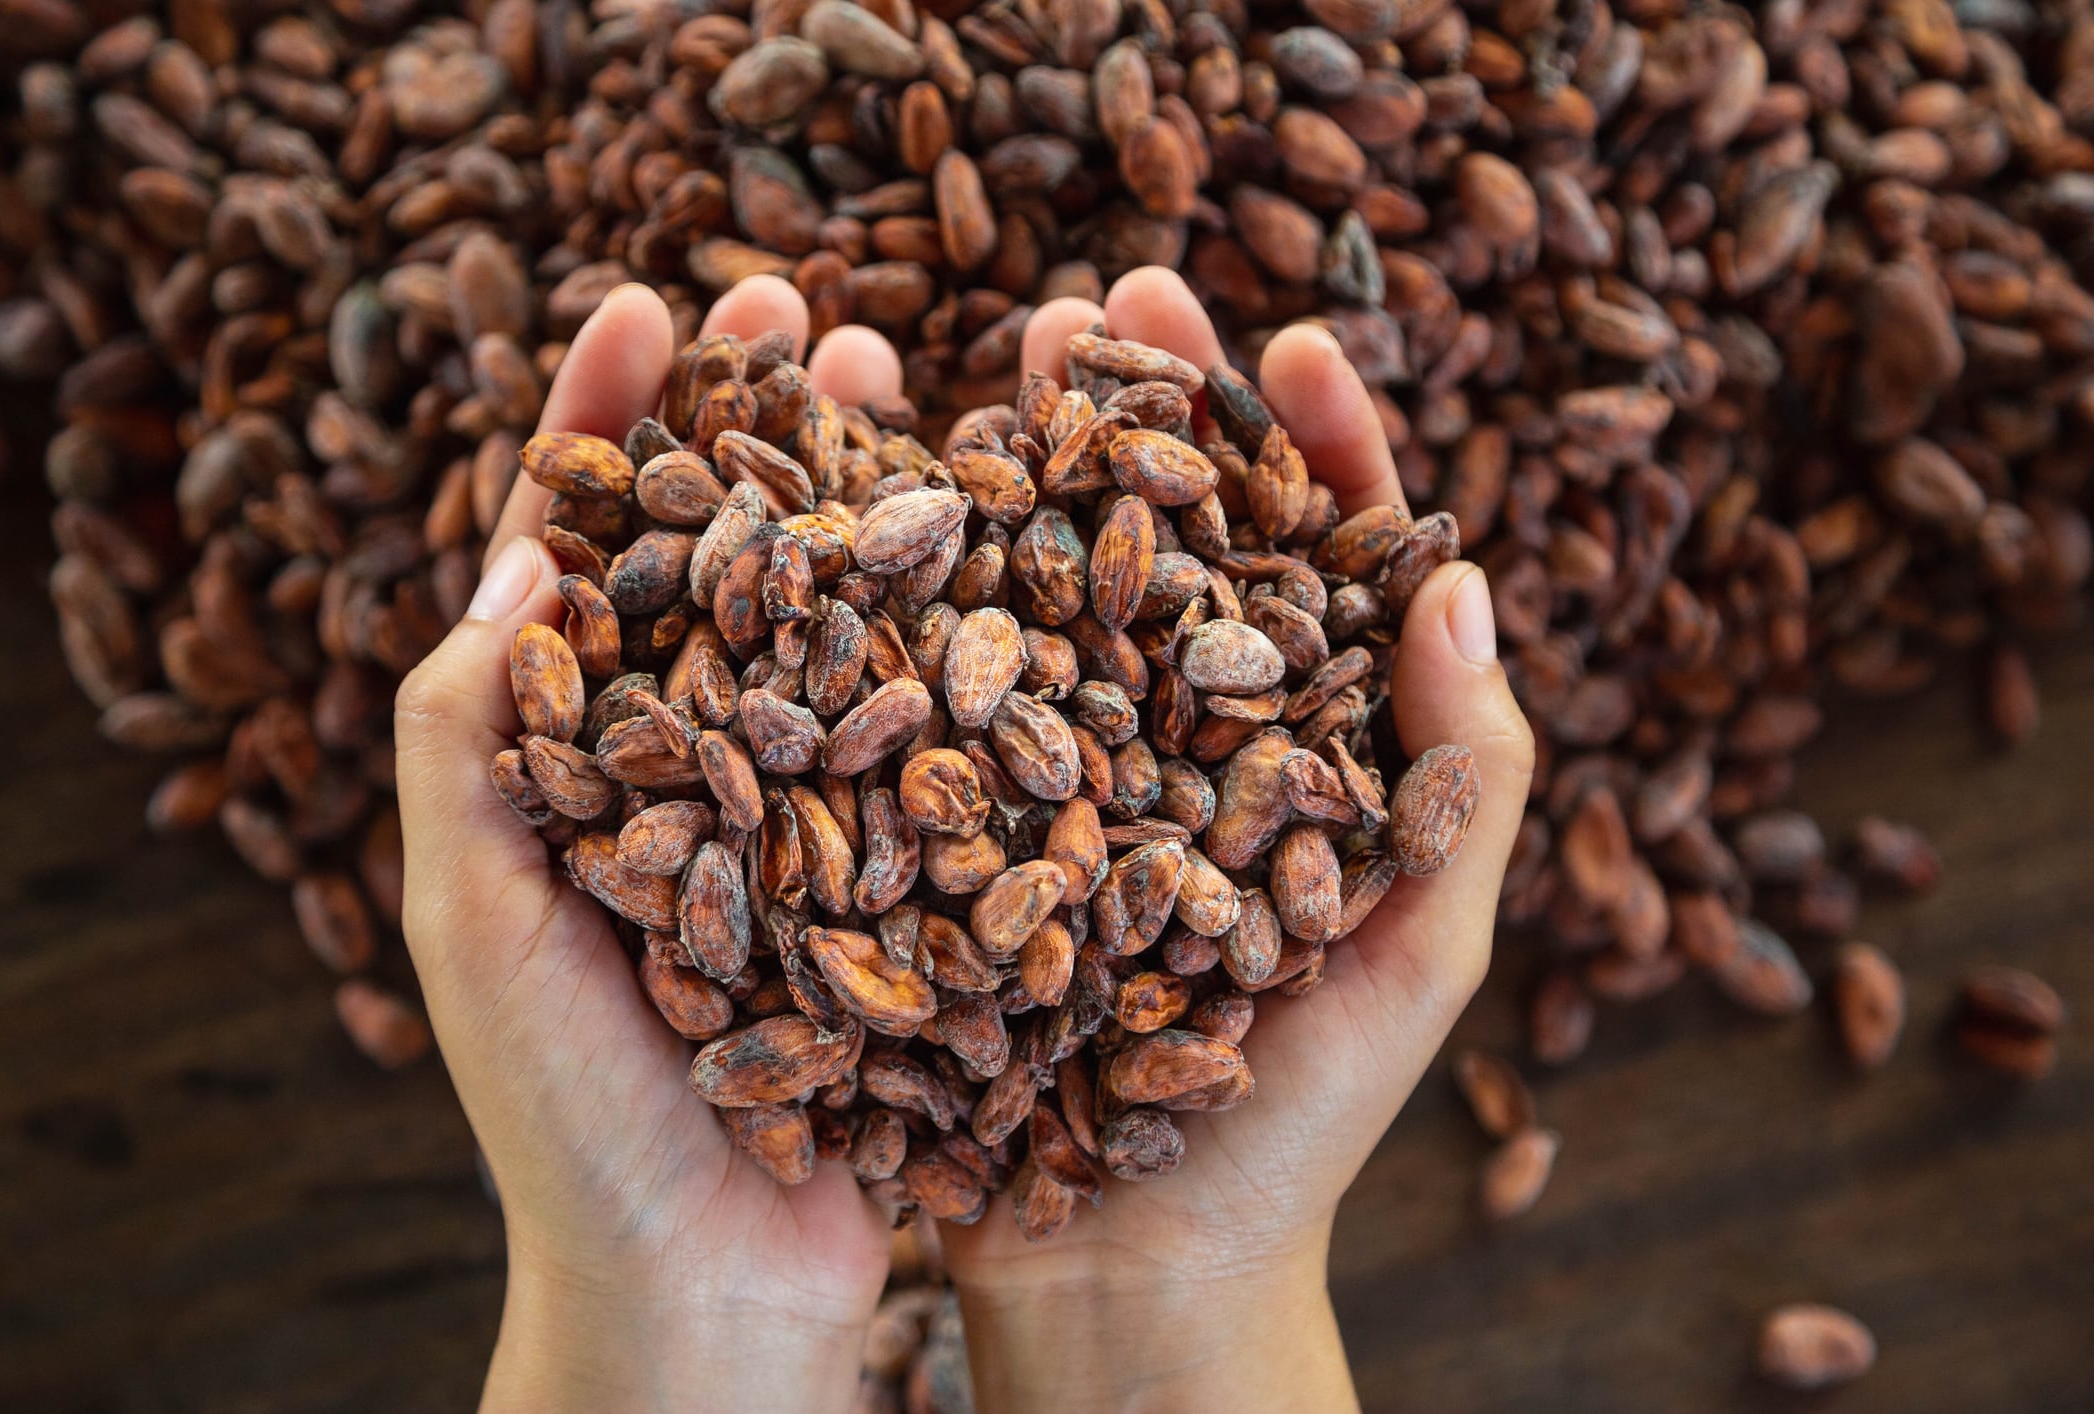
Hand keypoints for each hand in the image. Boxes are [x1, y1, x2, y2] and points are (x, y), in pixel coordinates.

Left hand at [394, 278, 905, 1413]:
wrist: (715, 1295)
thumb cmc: (573, 1125)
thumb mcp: (480, 925)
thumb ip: (472, 739)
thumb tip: (515, 551)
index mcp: (568, 763)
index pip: (576, 555)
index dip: (604, 422)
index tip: (649, 301)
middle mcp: (691, 770)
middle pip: (724, 557)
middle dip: (753, 426)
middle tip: (802, 305)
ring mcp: (803, 818)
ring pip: (840, 622)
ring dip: (871, 499)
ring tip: (917, 388)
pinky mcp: (902, 875)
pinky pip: (935, 732)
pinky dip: (968, 636)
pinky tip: (1018, 555)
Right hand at [938, 269, 1536, 1411]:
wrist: (1126, 1278)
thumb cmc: (1297, 1131)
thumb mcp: (1419, 955)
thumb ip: (1466, 779)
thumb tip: (1466, 579)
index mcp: (1304, 755)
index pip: (1321, 567)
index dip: (1312, 446)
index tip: (1286, 342)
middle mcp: (1178, 747)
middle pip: (1168, 548)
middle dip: (1142, 419)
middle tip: (1105, 297)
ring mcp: (1062, 785)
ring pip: (1043, 599)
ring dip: (1012, 477)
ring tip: (969, 362)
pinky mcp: (959, 840)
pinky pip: (939, 705)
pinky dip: (913, 608)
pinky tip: (870, 517)